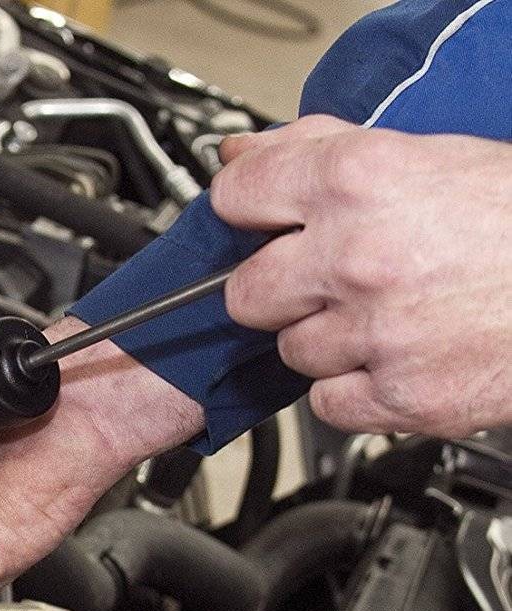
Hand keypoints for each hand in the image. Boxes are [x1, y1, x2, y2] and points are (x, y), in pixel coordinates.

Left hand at [214, 116, 511, 437]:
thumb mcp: (431, 155)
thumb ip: (323, 149)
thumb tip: (241, 153)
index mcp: (360, 179)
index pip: (237, 195)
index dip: (247, 212)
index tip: (260, 222)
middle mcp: (357, 254)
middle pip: (247, 292)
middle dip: (279, 290)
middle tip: (328, 282)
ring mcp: (375, 330)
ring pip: (291, 351)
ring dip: (327, 341)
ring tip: (387, 318)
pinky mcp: (398, 394)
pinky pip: (328, 403)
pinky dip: (354, 391)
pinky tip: (396, 360)